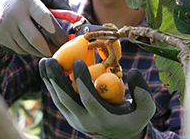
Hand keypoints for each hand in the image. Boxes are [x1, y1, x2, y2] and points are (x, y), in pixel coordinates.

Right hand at [0, 0, 70, 56]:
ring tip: (49, 49)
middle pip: (36, 39)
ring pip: (28, 47)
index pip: (46, 20)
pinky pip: (20, 51)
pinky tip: (34, 46)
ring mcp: (5, 26)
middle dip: (51, 48)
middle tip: (60, 52)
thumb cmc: (30, 3)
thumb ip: (60, 4)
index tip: (67, 41)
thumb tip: (77, 18)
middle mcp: (14, 13)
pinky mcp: (0, 38)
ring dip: (42, 52)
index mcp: (28, 1)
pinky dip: (30, 51)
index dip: (58, 34)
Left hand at [39, 58, 154, 138]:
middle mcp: (84, 121)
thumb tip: (132, 72)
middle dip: (57, 79)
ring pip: (58, 99)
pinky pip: (57, 99)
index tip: (78, 61)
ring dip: (49, 81)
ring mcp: (74, 119)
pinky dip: (51, 85)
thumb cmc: (131, 119)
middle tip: (51, 59)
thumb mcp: (145, 110)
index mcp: (102, 119)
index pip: (88, 99)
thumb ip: (143, 93)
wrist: (117, 137)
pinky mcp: (69, 116)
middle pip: (66, 99)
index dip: (82, 80)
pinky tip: (46, 70)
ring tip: (44, 62)